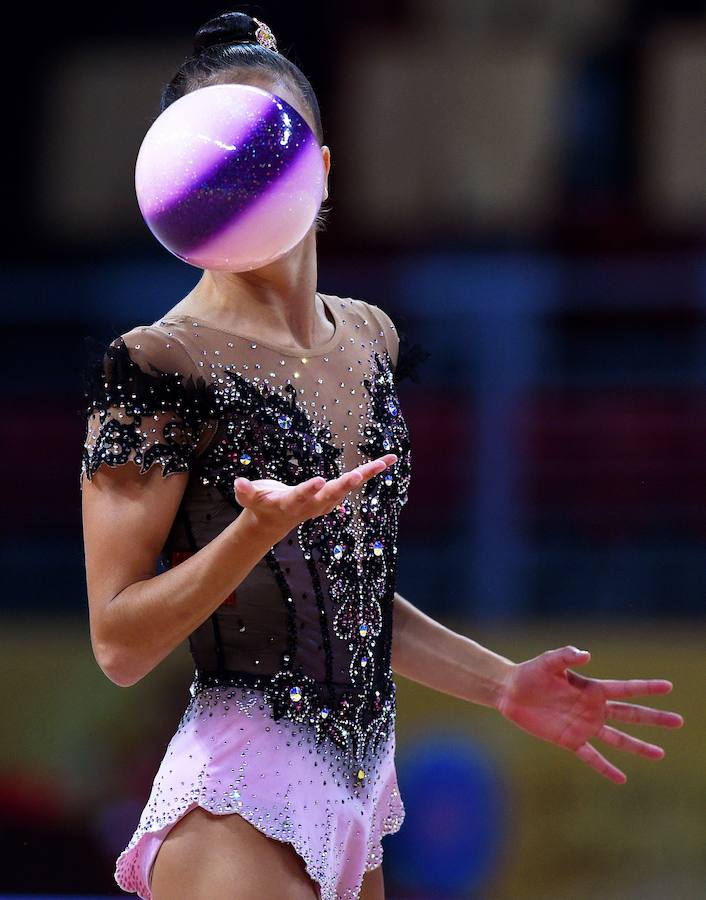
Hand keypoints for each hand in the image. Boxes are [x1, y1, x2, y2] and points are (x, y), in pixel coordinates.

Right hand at [234, 453, 397, 543]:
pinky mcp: (333, 493)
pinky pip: (355, 480)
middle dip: (343, 486)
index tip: (319, 480)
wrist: (273, 522)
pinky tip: (387, 460)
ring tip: (384, 462)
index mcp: (290, 503)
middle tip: (356, 476)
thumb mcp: (248, 499)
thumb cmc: (260, 505)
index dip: (309, 490)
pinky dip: (370, 470)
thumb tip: (239, 482)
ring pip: (347, 486)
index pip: (300, 497)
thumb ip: (245, 491)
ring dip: (365, 475)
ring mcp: (325, 501)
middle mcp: (312, 504)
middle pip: (330, 496)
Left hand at [497, 646, 683, 783]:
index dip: (646, 688)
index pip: (625, 689)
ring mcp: (584, 726)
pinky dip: (606, 767)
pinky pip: (592, 757)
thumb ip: (566, 656)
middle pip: (631, 715)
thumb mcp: (548, 661)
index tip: (668, 686)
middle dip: (654, 718)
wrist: (511, 692)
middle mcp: (593, 708)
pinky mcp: (570, 740)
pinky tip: (622, 779)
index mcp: (592, 688)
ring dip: (639, 747)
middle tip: (679, 721)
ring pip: (618, 739)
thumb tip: (585, 654)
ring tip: (660, 754)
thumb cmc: (531, 672)